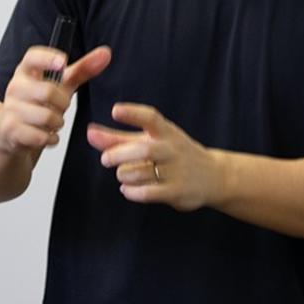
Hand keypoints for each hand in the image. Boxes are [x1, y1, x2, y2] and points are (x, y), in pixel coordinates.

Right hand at [0, 45, 112, 155]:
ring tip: (50, 121)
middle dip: (62, 104)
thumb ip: (83, 69)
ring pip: (47, 117)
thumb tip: (106, 53)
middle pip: (48, 92)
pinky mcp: (10, 129)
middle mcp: (15, 87)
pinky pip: (40, 136)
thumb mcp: (61, 84)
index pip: (33, 57)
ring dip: (56, 123)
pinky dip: (50, 138)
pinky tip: (45, 134)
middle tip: (59, 107)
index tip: (62, 62)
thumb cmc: (38, 103)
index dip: (48, 58)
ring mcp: (11, 109)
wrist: (9, 130)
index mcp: (26, 71)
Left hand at [87, 104, 222, 210]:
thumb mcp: (150, 141)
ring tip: (121, 175)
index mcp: (166, 132)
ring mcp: (176, 170)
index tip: (115, 110)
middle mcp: (172, 149)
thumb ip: (118, 139)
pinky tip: (126, 189)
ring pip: (144, 172)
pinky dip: (133, 192)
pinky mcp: (177, 191)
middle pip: (144, 149)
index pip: (151, 118)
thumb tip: (90, 133)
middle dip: (120, 154)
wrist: (213, 176)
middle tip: (105, 159)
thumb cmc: (174, 154)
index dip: (133, 113)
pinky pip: (150, 192)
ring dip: (125, 174)